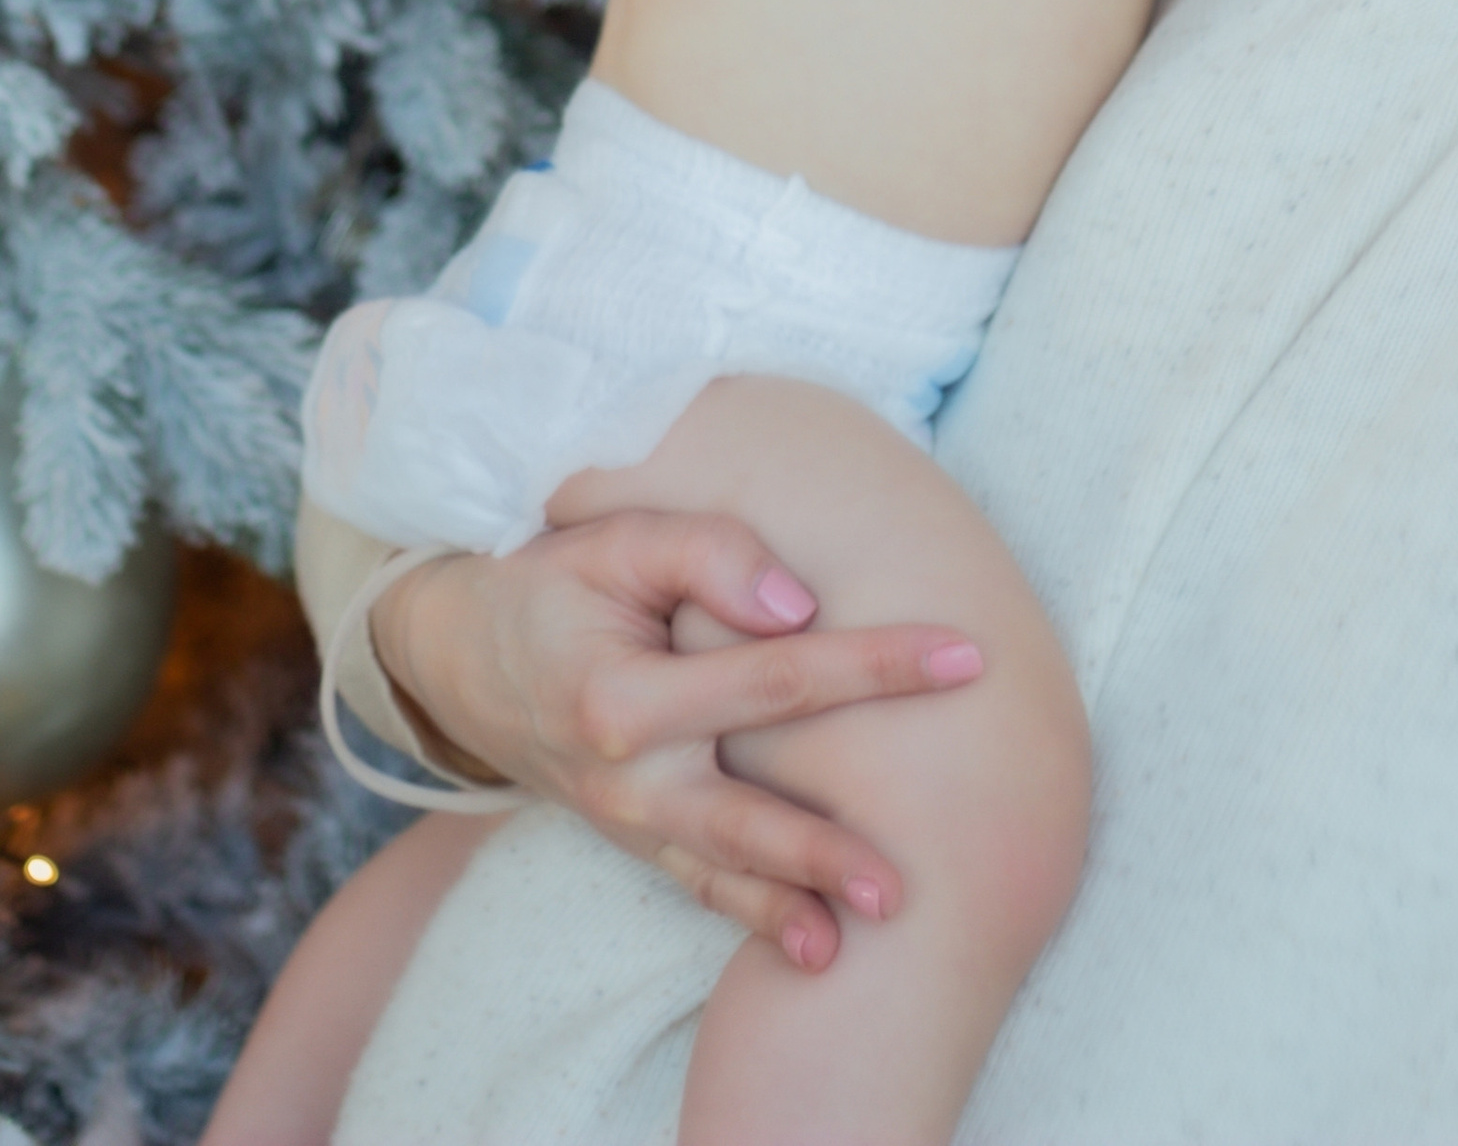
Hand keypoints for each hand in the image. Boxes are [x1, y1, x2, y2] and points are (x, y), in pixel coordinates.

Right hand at [375, 514, 984, 969]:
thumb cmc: (558, 582)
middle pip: (751, 807)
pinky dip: (754, 916)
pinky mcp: (632, 837)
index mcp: (626, 694)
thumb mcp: (618, 538)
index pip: (776, 679)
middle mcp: (626, 775)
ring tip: (882, 918)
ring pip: (727, 865)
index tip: (964, 656)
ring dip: (801, 895)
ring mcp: (627, 818)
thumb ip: (709, 555)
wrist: (463, 653)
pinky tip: (813, 949)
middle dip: (834, 838)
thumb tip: (799, 606)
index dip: (874, 666)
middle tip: (915, 866)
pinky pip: (699, 883)